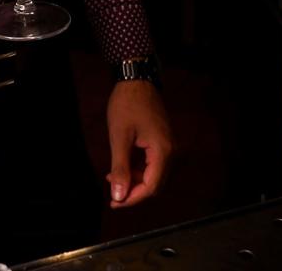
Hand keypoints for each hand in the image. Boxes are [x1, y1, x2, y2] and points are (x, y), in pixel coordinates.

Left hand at [106, 80, 172, 207]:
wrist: (136, 78)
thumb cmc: (126, 105)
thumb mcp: (119, 136)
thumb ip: (120, 167)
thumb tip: (119, 196)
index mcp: (163, 152)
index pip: (151, 187)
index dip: (133, 198)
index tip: (115, 203)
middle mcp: (170, 152)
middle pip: (154, 183)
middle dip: (133, 191)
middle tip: (112, 194)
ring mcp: (167, 145)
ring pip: (152, 173)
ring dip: (134, 180)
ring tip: (112, 179)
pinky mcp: (161, 139)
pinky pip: (151, 162)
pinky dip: (137, 168)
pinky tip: (121, 166)